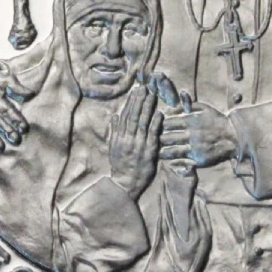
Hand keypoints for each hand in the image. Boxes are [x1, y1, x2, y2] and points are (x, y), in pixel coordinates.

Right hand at [109, 83, 162, 199]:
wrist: (125, 183)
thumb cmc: (119, 165)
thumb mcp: (113, 147)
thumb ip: (115, 131)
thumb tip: (115, 116)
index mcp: (118, 137)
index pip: (125, 116)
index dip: (130, 102)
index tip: (136, 91)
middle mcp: (127, 139)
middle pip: (133, 116)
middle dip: (139, 101)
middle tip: (144, 88)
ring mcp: (138, 145)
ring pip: (142, 122)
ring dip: (147, 108)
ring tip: (151, 96)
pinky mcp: (148, 152)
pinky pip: (152, 135)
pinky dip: (155, 124)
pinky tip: (158, 114)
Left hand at [160, 103, 238, 167]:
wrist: (233, 137)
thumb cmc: (216, 120)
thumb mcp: (204, 108)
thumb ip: (187, 105)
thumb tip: (171, 108)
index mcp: (191, 122)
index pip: (167, 123)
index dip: (160, 125)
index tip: (157, 126)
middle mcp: (191, 135)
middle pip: (167, 138)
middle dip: (159, 138)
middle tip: (154, 139)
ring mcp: (194, 149)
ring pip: (171, 151)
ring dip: (162, 151)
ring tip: (156, 151)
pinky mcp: (198, 160)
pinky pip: (181, 161)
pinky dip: (172, 160)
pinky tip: (168, 159)